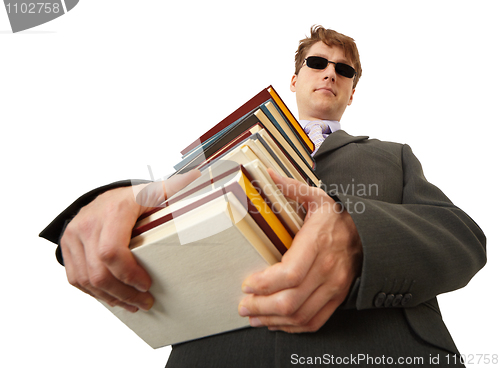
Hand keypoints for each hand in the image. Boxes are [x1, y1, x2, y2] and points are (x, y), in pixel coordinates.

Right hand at [60, 170, 200, 311]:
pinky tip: (113, 298)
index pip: (112, 251)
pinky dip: (96, 293)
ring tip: (132, 304)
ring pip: (86, 280)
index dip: (129, 274)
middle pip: (99, 272)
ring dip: (111, 298)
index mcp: (114, 211)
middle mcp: (89, 223)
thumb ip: (173, 188)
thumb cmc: (132, 198)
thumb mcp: (153, 192)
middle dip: (124, 293)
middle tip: (145, 302)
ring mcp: (74, 237)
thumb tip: (196, 177)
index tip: (147, 284)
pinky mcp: (68, 248)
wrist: (103, 196)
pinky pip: (76, 279)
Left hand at [238, 169, 361, 332]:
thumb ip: (290, 187)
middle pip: (291, 299)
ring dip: (272, 320)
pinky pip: (313, 321)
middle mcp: (327, 269)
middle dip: (261, 306)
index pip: (290, 273)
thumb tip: (266, 174)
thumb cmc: (336, 217)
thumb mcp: (316, 197)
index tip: (247, 283)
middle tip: (243, 306)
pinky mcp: (336, 298)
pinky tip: (275, 323)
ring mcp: (334, 287)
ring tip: (253, 317)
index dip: (265, 283)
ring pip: (300, 314)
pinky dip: (292, 327)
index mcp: (318, 244)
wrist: (367, 234)